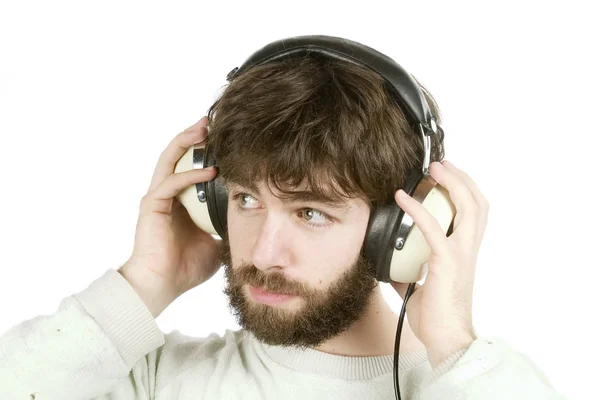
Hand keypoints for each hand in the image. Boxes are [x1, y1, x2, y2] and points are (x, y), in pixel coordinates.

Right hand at [119, 117, 220, 315]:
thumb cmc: (185, 267)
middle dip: (194, 138)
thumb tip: (251, 220)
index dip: (204, 152)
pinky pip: (171, 183)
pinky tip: (210, 171)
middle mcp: (168, 195)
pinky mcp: (153, 206)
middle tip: (211, 123)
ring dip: (186, 143)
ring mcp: (159, 199)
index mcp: (182, 202)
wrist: (162, 285)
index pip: (191, 167)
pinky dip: (190, 175)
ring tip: (204, 130)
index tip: (224, 140)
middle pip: (178, 156)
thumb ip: (227, 227)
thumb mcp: (216, 243)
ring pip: (169, 160)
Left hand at [390, 160, 488, 367]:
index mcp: (464, 253)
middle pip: (478, 203)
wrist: (445, 339)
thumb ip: (409, 270)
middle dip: (462, 179)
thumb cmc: (435, 316)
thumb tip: (390, 263)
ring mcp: (460, 254)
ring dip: (451, 184)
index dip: (463, 191)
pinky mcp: (447, 262)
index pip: (474, 214)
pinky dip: (417, 209)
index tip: (446, 176)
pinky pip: (433, 228)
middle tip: (441, 164)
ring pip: (468, 208)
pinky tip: (402, 197)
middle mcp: (468, 250)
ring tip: (434, 169)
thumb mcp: (419, 287)